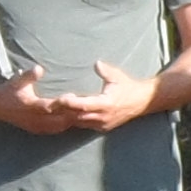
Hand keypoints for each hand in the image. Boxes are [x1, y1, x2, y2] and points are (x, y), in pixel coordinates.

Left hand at [41, 60, 156, 135]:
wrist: (142, 102)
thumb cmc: (128, 86)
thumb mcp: (118, 76)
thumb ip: (106, 71)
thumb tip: (96, 63)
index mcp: (106, 103)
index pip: (84, 105)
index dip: (70, 103)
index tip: (59, 98)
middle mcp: (103, 116)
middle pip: (78, 116)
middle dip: (63, 111)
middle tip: (48, 105)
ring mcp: (103, 124)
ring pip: (79, 123)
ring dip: (67, 117)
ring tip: (52, 112)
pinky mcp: (102, 127)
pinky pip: (84, 125)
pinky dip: (74, 121)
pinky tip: (64, 116)